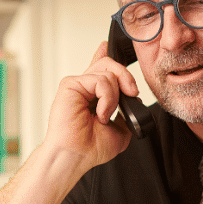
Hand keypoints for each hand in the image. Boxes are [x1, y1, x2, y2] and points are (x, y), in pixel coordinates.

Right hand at [41, 41, 141, 169]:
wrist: (76, 156)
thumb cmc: (90, 148)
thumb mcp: (121, 129)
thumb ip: (126, 112)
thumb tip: (132, 100)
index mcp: (92, 95)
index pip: (98, 69)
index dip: (103, 56)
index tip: (105, 47)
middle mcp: (83, 88)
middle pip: (108, 64)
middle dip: (126, 77)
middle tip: (131, 93)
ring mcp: (77, 85)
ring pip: (108, 72)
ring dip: (114, 97)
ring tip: (105, 116)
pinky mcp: (70, 84)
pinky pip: (100, 80)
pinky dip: (107, 98)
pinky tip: (100, 113)